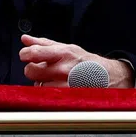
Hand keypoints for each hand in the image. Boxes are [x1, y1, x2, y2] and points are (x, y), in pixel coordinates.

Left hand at [19, 34, 134, 87]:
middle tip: (40, 70)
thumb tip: (25, 39)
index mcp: (62, 53)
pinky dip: (49, 93)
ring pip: (38, 86)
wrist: (110, 76)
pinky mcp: (69, 97)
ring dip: (41, 84)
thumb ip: (44, 44)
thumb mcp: (67, 47)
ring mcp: (66, 84)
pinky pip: (48, 96)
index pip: (34, 52)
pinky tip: (56, 89)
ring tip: (52, 80)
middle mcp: (64, 68)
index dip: (25, 54)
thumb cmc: (85, 61)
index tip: (25, 56)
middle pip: (31, 71)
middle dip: (32, 70)